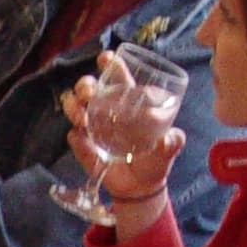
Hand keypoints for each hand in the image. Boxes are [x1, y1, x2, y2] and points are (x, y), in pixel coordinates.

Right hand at [61, 55, 184, 216]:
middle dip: (85, 85)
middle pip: (89, 87)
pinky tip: (81, 138)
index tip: (106, 58)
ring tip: (82, 118)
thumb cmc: (155, 160)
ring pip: (75, 106)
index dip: (109, 63)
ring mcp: (93, 127)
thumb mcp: (169, 148)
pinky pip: (74, 137)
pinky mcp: (84, 147)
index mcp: (128, 102)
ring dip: (74, 107)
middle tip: (88, 93)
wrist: (140, 188)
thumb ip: (172, 142)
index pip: (116, 76)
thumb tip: (168, 138)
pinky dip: (76, 137)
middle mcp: (107, 110)